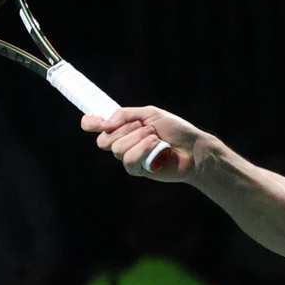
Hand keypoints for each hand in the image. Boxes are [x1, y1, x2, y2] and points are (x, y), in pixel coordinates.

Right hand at [82, 106, 202, 182]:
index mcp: (122, 126)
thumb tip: (105, 123)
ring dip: (139, 138)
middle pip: (104, 140)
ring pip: (117, 149)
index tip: (99, 121)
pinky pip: (129, 159)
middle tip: (146, 127)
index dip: (90, 123)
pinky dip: (144, 148)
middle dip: (125, 130)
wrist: (193, 148)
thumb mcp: (150, 114)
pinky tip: (157, 146)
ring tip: (156, 137)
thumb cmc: (175, 129)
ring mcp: (129, 157)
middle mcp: (122, 142)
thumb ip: (126, 115)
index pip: (95, 125)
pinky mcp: (137, 170)